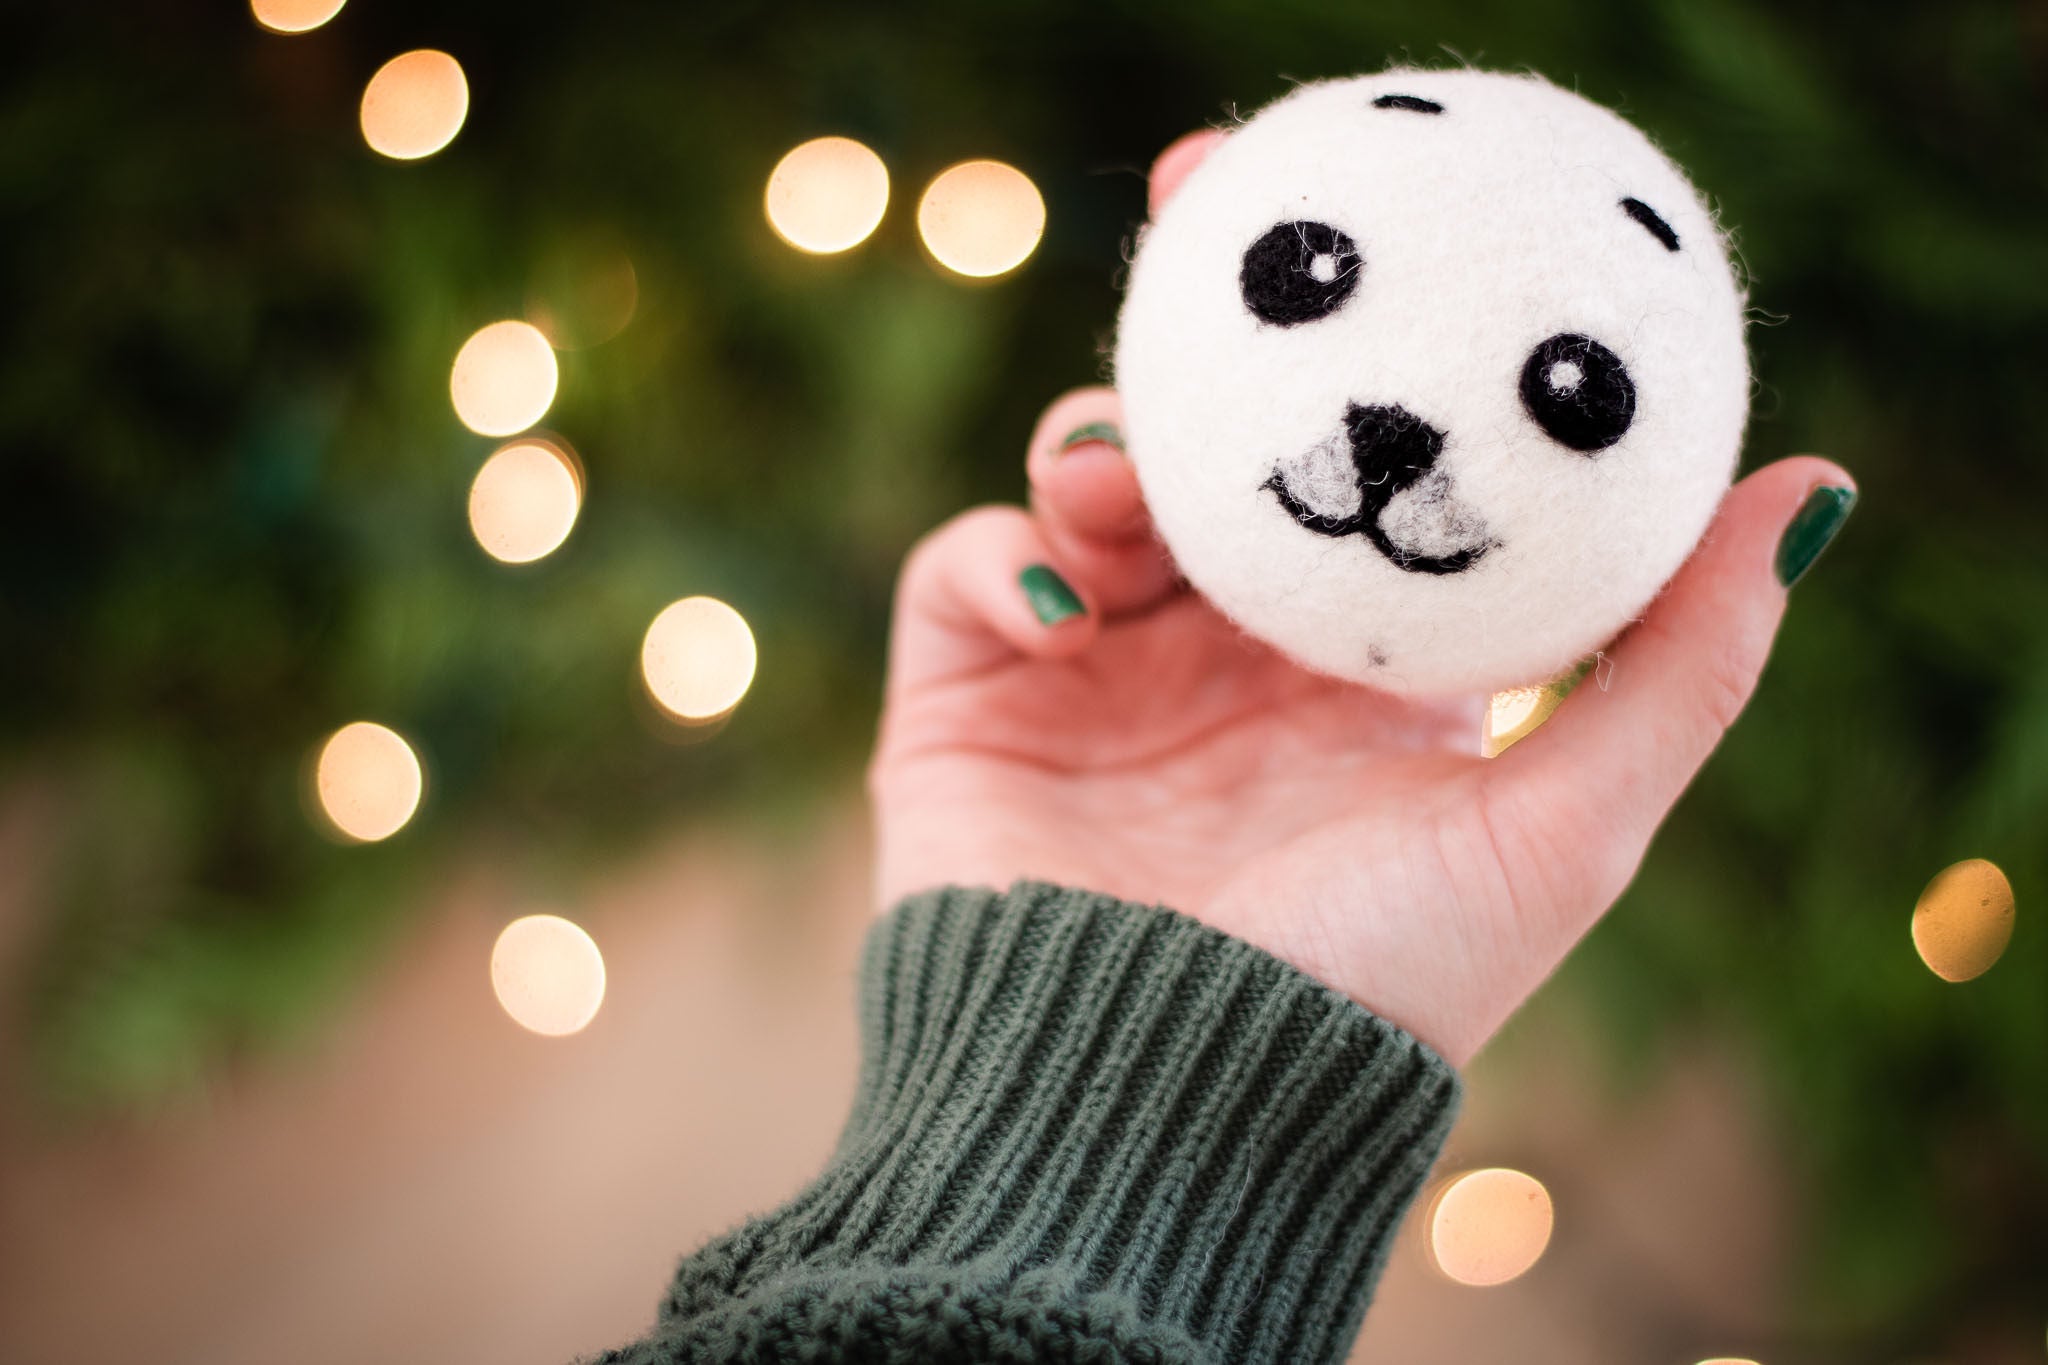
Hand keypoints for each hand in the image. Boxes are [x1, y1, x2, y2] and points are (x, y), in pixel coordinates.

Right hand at [867, 131, 1854, 1065]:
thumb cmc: (1377, 982)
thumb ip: (1680, 660)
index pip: (1359, 465)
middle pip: (1210, 442)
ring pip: (1084, 485)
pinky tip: (1066, 610)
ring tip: (1130, 487)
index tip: (1384, 228)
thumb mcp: (1565, 821)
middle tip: (1206, 211)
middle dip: (1203, 328)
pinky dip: (1000, 559)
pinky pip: (967, 575)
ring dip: (1102, 451)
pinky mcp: (969, 704)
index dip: (1365, 345)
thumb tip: (1812, 484)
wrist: (1169, 1110)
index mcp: (1355, 663)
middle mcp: (1223, 652)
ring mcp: (1093, 675)